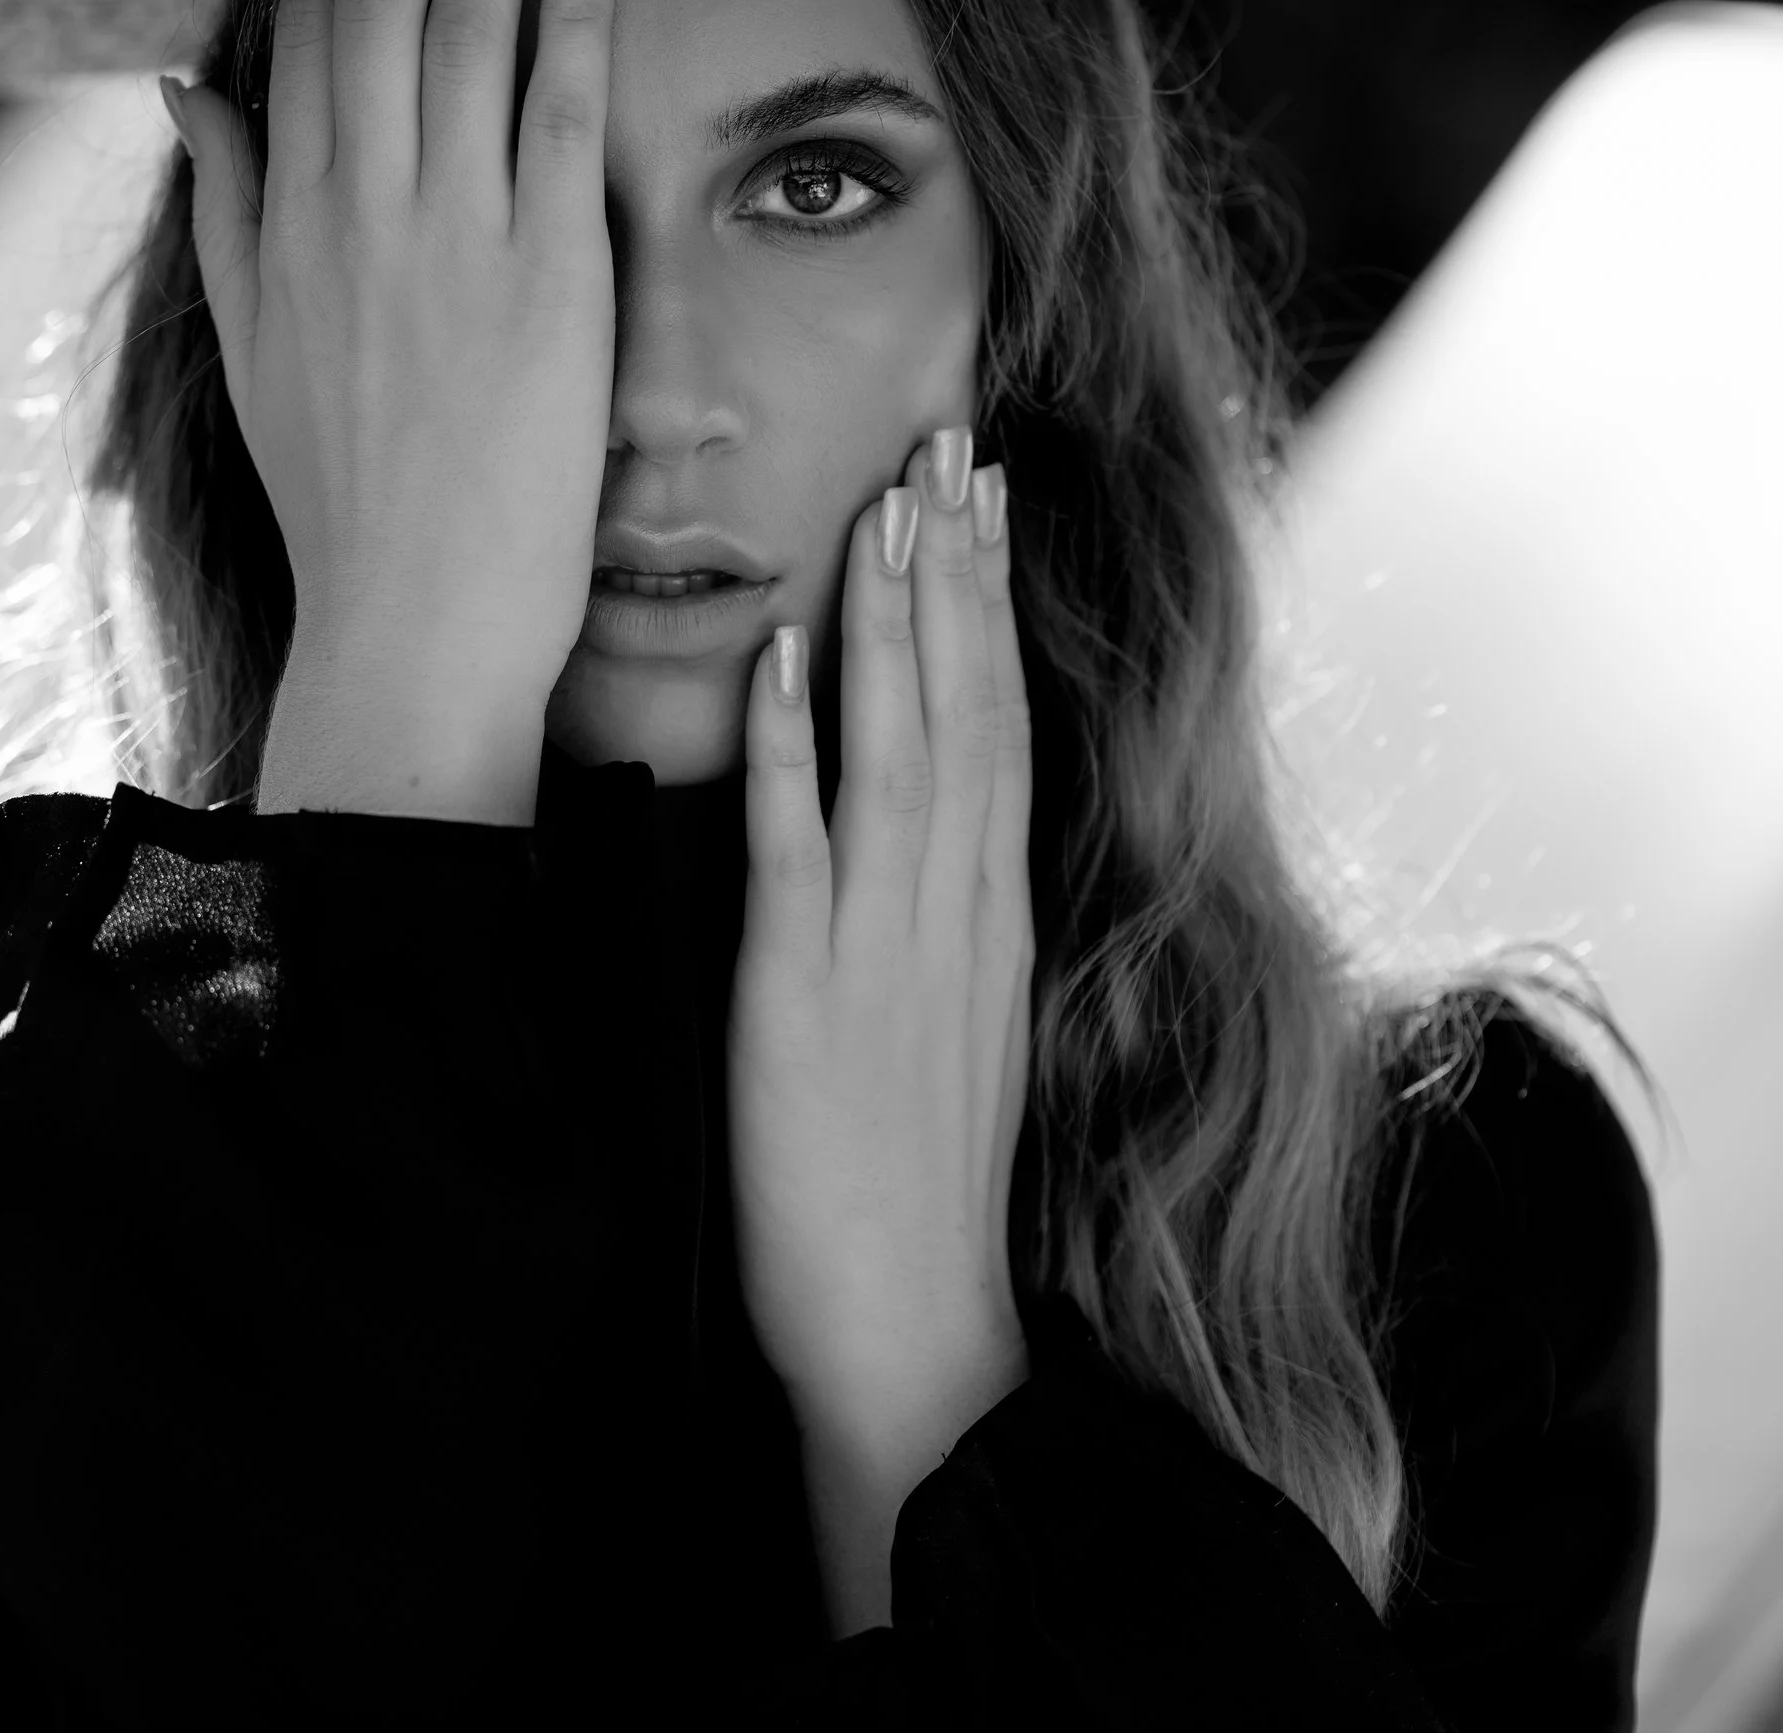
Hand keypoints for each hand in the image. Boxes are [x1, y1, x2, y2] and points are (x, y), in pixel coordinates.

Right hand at [165, 0, 617, 823]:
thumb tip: (189, 84)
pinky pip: (557, 106)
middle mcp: (360, 202)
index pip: (308, 11)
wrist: (412, 624)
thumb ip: (226, 202)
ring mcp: (452, 234)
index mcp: (288, 210)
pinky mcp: (547, 274)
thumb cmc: (340, 490)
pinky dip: (572, 3)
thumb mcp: (253, 339)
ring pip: (464, 22)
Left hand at [729, 434, 1033, 1601]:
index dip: (992, 599)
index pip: (1002, 721)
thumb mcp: (963, 1027)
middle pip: (965, 706)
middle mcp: (956, 910)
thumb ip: (951, 918)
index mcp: (994, 916)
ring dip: (889, 617)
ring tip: (883, 500)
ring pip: (896, 746)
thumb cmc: (926, 1187)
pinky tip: (780, 655)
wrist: (922, 1342)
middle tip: (947, 439)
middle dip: (954, 566)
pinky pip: (795, 843)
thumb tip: (933, 820)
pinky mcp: (799, 990)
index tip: (985, 491)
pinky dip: (790, 742)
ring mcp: (884, 945)